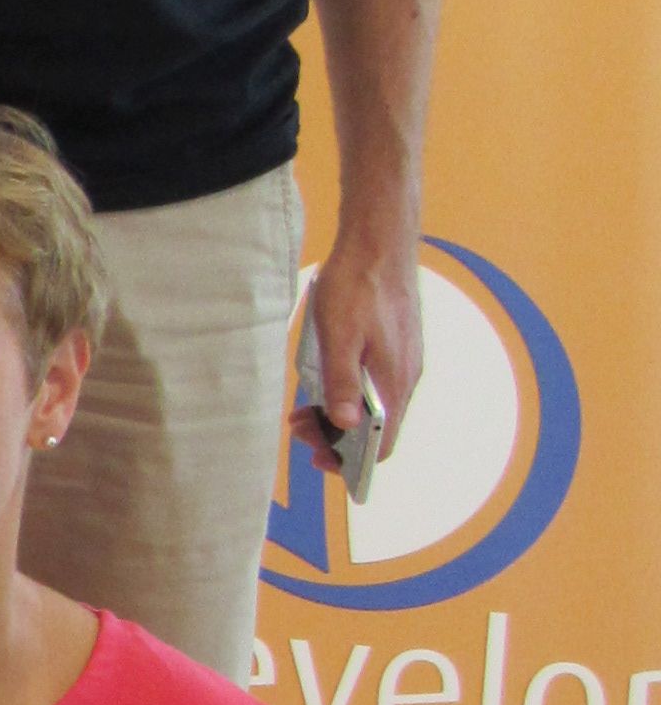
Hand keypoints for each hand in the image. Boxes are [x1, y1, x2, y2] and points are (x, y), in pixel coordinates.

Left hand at [296, 216, 422, 462]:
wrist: (380, 242)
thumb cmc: (359, 286)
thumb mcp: (339, 336)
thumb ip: (342, 382)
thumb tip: (343, 426)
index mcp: (395, 381)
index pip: (382, 444)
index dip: (352, 461)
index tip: (320, 459)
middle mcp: (404, 377)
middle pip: (375, 428)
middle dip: (336, 438)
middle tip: (300, 430)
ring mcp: (401, 361)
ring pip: (372, 405)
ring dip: (338, 415)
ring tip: (302, 411)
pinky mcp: (393, 347)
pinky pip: (373, 384)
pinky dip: (347, 393)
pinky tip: (322, 384)